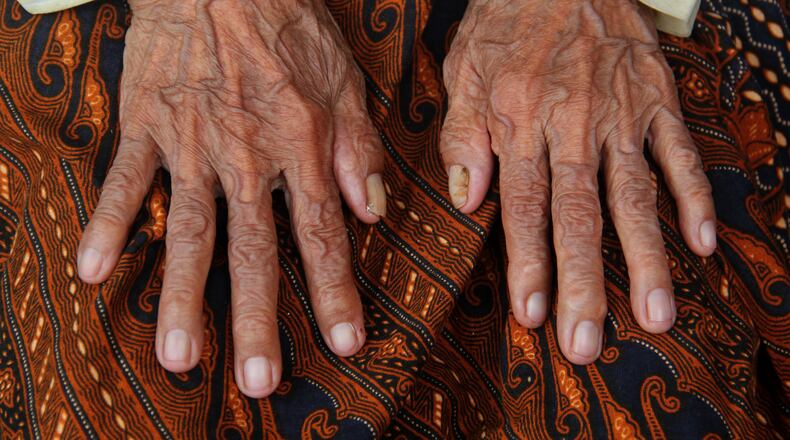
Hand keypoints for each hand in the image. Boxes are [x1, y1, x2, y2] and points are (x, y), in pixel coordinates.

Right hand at [77, 0, 386, 396]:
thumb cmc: (287, 24)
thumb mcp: (343, 80)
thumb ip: (357, 147)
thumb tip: (372, 209)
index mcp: (300, 148)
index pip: (321, 236)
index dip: (334, 292)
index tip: (342, 343)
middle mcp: (247, 159)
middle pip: (252, 252)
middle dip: (257, 319)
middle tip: (256, 380)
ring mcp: (192, 145)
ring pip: (187, 232)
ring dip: (182, 297)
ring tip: (178, 356)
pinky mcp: (147, 124)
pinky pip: (124, 180)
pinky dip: (107, 224)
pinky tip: (93, 272)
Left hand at [441, 0, 715, 363]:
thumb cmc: (506, 24)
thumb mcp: (464, 72)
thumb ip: (463, 137)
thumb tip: (469, 200)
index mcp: (520, 123)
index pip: (524, 208)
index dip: (528, 265)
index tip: (532, 316)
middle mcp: (572, 126)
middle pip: (579, 216)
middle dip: (584, 283)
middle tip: (589, 341)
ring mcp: (621, 115)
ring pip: (634, 195)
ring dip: (645, 257)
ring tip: (657, 313)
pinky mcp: (656, 99)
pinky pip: (678, 151)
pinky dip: (692, 196)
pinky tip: (701, 242)